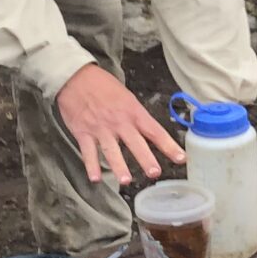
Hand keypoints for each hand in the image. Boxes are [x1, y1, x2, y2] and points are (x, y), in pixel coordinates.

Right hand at [53, 63, 186, 189]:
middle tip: (154, 172)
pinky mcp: (82, 133)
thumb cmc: (102, 86)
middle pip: (135, 143)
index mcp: (133, 112)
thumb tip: (149, 134)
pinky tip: (95, 178)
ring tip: (125, 180)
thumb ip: (136, 116)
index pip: (155, 131)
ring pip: (111, 150)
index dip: (169, 145)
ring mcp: (100, 128)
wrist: (75, 77)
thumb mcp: (126, 97)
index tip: (181, 158)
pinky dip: (91, 166)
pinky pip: (88, 152)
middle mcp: (119, 122)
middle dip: (146, 159)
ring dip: (119, 166)